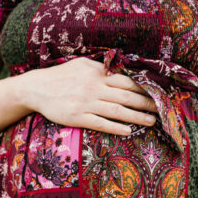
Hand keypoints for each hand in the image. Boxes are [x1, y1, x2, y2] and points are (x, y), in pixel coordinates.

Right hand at [25, 57, 158, 135]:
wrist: (35, 88)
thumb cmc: (60, 76)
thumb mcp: (81, 65)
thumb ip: (100, 68)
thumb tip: (119, 70)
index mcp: (97, 73)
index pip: (126, 80)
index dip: (144, 88)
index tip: (158, 93)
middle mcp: (94, 87)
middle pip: (127, 96)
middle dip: (147, 103)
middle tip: (162, 109)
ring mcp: (86, 103)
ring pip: (117, 110)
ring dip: (137, 117)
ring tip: (152, 122)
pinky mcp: (77, 117)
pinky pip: (100, 123)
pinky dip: (116, 127)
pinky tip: (128, 131)